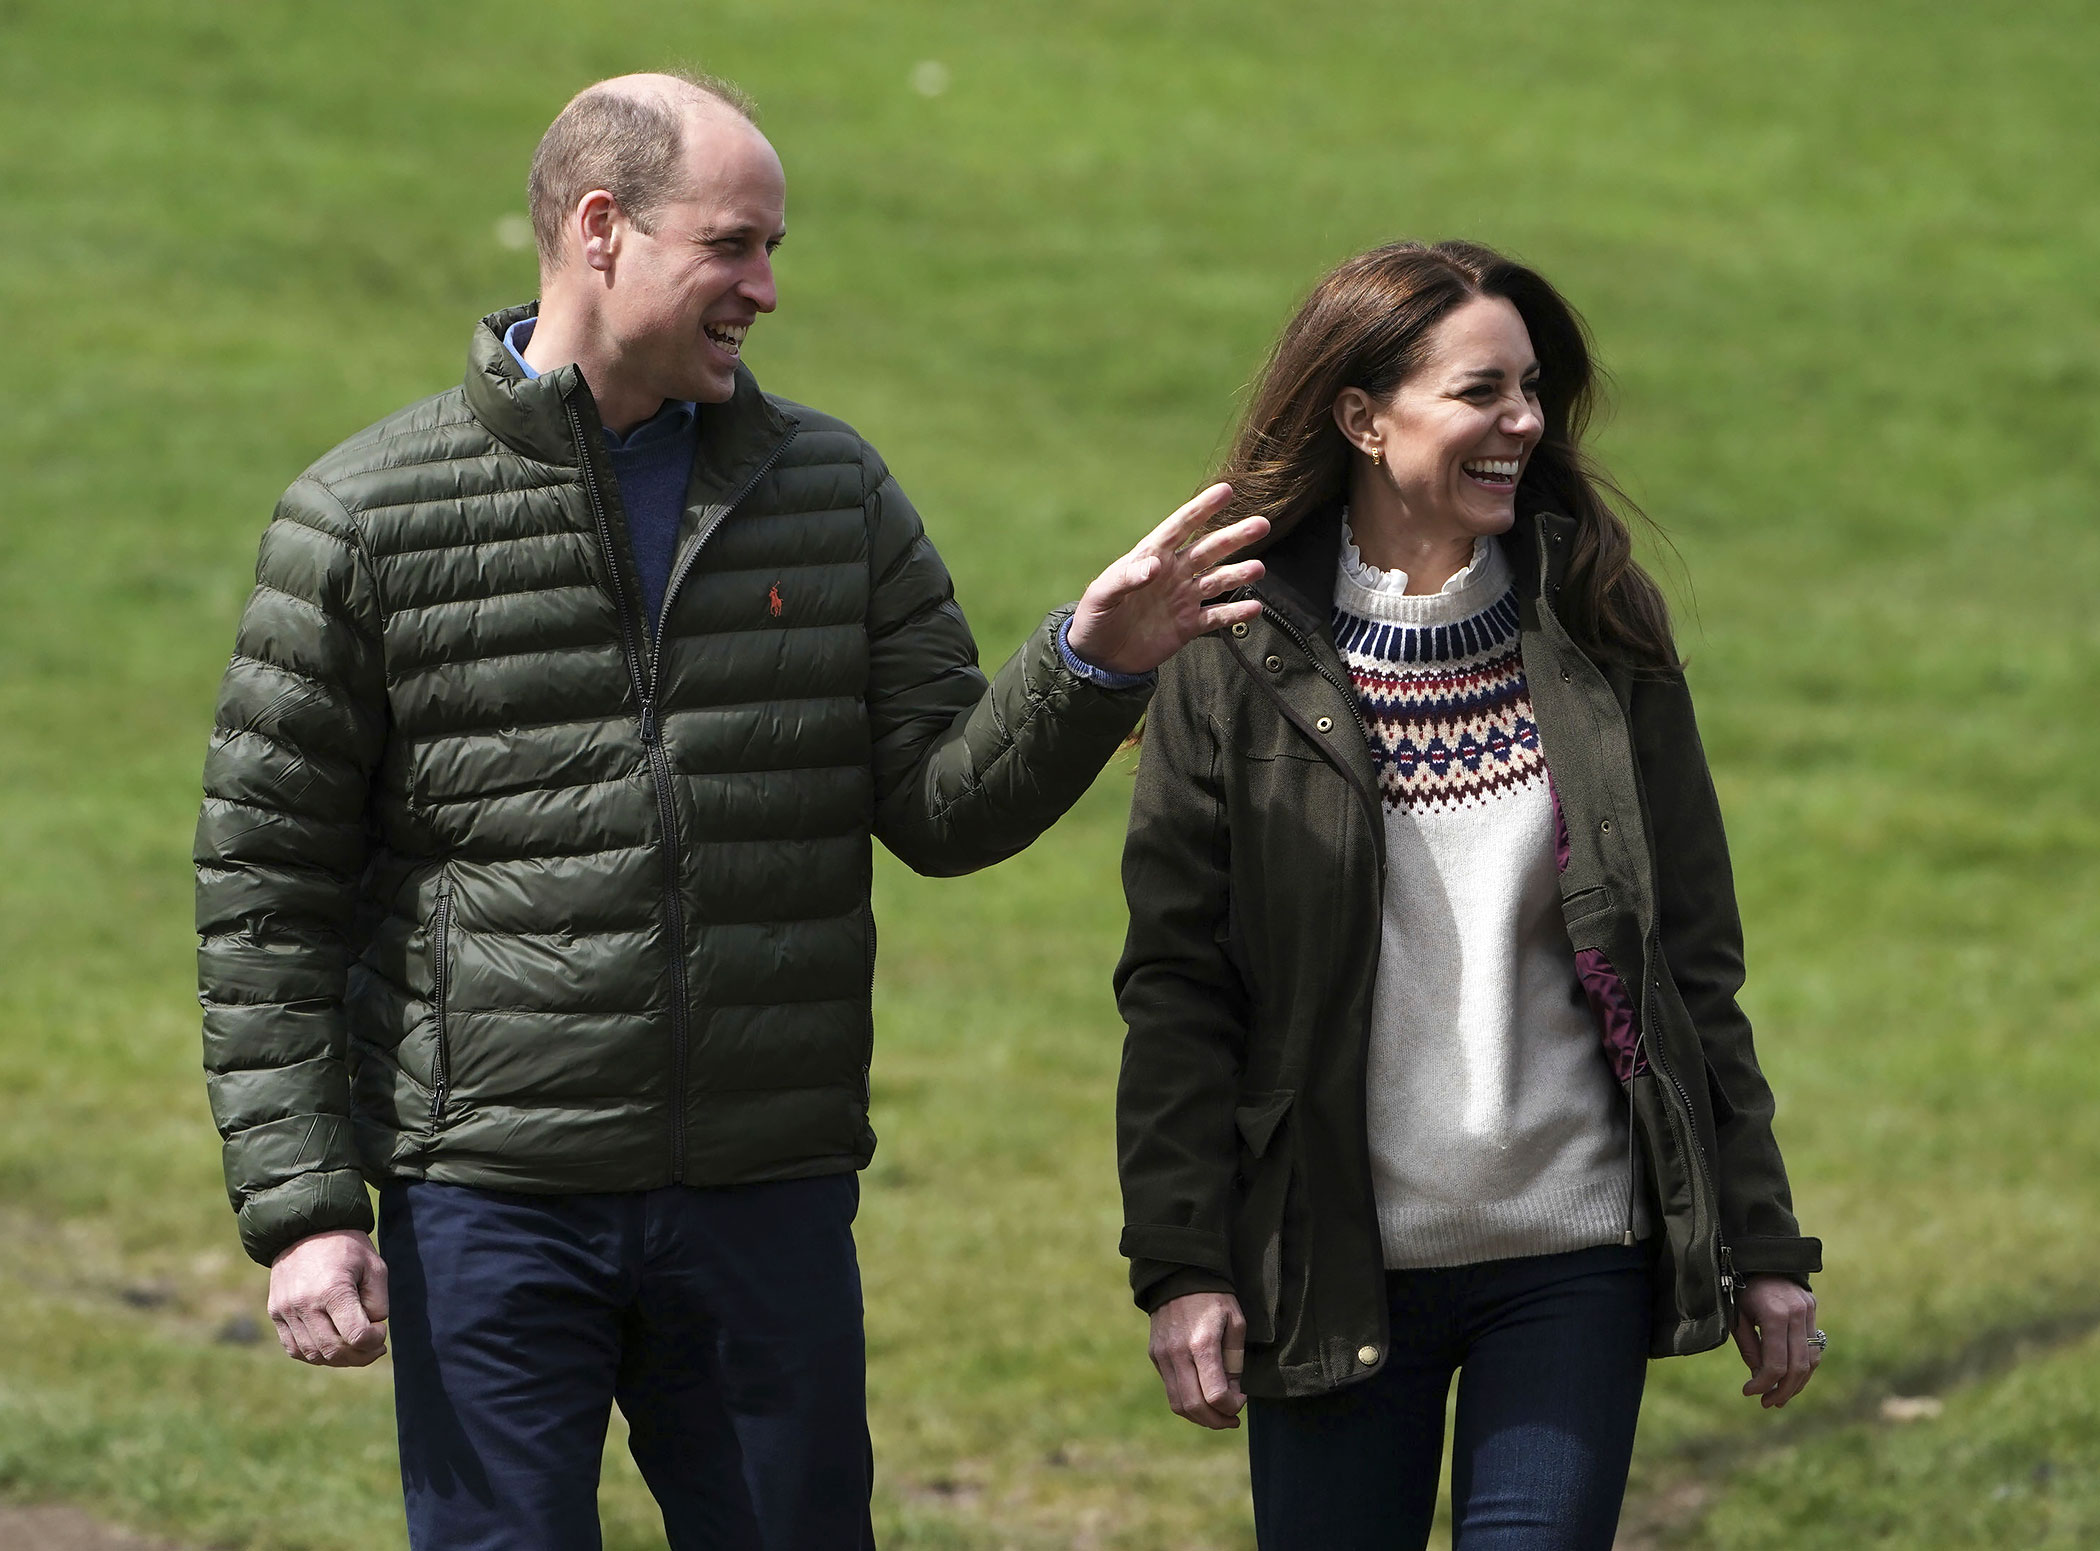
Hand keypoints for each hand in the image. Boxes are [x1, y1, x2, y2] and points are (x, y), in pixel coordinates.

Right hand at [267, 1228, 390, 1367]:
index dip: (375, 1340)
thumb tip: (371, 1331)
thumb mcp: (374, 1266)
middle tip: (374, 1347)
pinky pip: (295, 1349)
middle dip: (360, 1355)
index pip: (356, 1336)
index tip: (381, 1329)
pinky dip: (316, 1354)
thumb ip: (378, 1302)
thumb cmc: (346, 1246)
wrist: (304, 1227)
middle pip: (334, 1351)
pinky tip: (332, 1345)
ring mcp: (286, 1311)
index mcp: (332, 1289)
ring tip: (355, 1348)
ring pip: (313, 1354)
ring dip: (339, 1359)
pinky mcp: (276, 1313)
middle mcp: (304, 1304)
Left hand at [1065, 483, 1268, 676]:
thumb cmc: (1094, 618)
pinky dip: (1235, 613)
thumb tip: (1156, 564)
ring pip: (1218, 580)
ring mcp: (1183, 599)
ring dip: (1239, 573)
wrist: (1097, 657)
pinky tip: (1253, 608)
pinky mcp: (1188, 626)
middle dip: (1234, 537)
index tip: (1226, 491)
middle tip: (1261, 524)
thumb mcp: (1102, 595)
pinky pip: (1217, 617)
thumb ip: (1126, 577)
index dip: (1202, 508)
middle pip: (1208, 550)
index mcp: (1151, 557)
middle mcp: (1173, 574)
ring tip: (1258, 569)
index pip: (1180, 527)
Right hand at [1148, 1291, 1247, 1428]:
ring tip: (1217, 1415)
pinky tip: (1202, 1398)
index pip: (1215, 1395)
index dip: (1232, 1406)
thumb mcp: (1235, 1321)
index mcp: (1202, 1344)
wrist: (1179, 1275)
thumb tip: (1233, 1391)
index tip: (1242, 1399)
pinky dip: (1187, 1403)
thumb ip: (1235, 1359)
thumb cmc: (1214, 1297)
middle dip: (1216, 1421)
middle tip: (1232, 1420)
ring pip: (1178, 1405)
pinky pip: (1170, 1390)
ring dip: (1200, 1418)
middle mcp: (1177, 1354)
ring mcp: (1162, 1356)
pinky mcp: (1155, 1355)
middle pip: (1194, 1407)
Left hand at [1732, 1273, 1819, 1407]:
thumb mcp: (1736, 1317)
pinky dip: (1804, 1368)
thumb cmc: (1741, 1288)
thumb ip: (1749, 1348)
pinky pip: (1814, 1348)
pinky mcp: (1814, 1311)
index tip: (1749, 1392)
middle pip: (1798, 1367)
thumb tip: (1761, 1379)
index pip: (1775, 1363)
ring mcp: (1809, 1312)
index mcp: (1774, 1315)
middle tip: (1768, 1403)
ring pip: (1811, 1361)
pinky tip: (1790, 1379)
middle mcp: (1797, 1314)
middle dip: (1783, 1391)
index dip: (1763, 1384)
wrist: (1761, 1257)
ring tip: (1779, 1397)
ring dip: (1797, 1384)